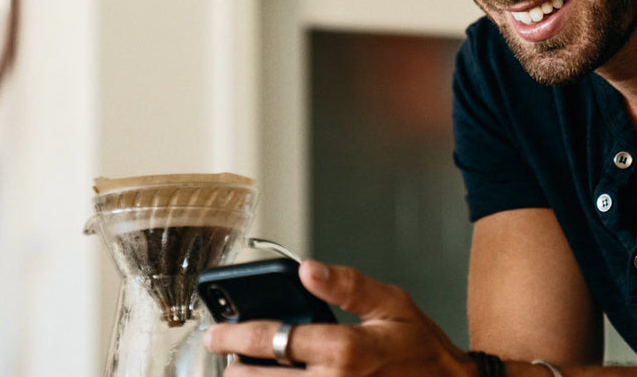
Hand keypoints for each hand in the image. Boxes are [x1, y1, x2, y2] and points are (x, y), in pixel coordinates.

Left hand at [204, 260, 476, 375]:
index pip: (273, 339)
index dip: (235, 335)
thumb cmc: (421, 349)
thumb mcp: (392, 304)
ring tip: (243, 374)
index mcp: (346, 350)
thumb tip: (307, 269)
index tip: (215, 333)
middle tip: (227, 358)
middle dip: (235, 367)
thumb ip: (348, 285)